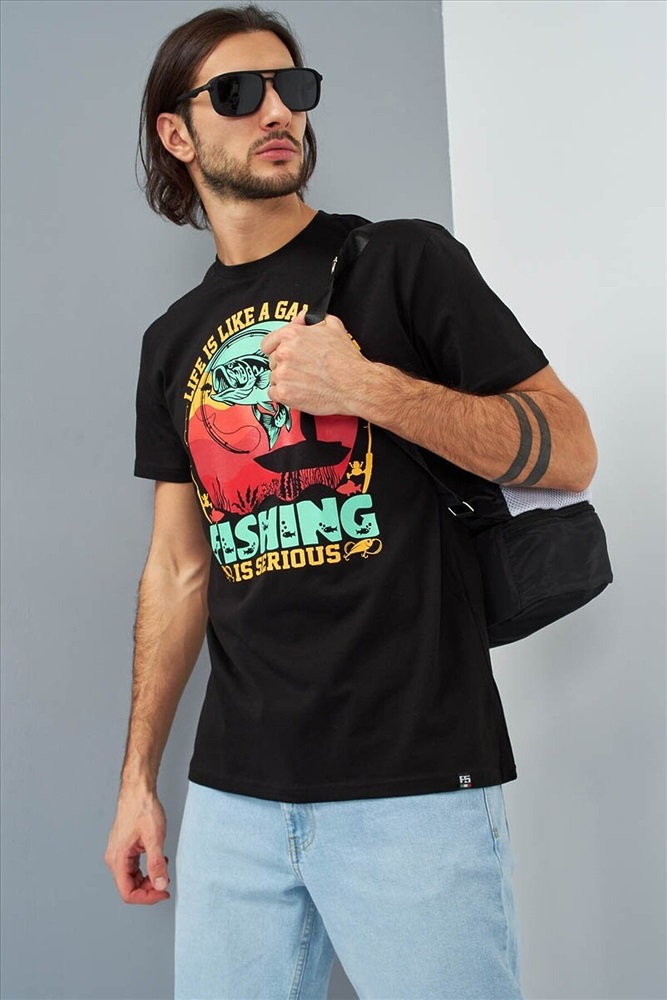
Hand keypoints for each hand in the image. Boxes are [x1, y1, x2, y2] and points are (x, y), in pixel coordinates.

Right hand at [105, 788, 169, 904]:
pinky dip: (146, 869)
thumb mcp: (154, 838)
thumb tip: (160, 885)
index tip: (163, 892)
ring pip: (131, 878)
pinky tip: (158, 860)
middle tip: (165, 882)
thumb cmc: (143, 809)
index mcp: (118, 858)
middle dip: (148, 889)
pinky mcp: (124, 849)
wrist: (138, 791)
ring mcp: (118, 853)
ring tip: (163, 868)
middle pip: (129, 887)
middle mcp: (114, 858)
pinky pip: (133, 868)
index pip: (128, 893)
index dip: (147, 897)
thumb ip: (156, 864)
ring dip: (148, 879)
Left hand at [261, 311, 373, 415]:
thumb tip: (303, 318)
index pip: (268, 342)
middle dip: (285, 365)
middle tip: (303, 370)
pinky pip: (274, 394)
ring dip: (286, 380)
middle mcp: (284, 353)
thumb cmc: (346, 359)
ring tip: (305, 381)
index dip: (275, 349)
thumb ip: (312, 320)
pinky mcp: (284, 393)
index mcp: (292, 335)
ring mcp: (282, 374)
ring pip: (274, 378)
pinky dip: (284, 395)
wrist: (354, 385)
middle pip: (272, 361)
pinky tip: (299, 392)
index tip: (281, 354)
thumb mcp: (333, 326)